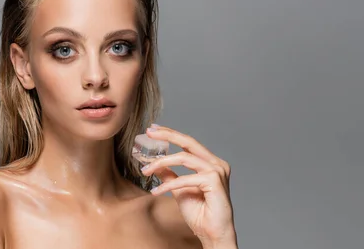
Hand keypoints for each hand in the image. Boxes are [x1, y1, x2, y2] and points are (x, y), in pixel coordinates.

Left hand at [141, 124, 236, 248]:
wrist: (213, 234)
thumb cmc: (201, 214)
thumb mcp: (180, 190)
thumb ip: (171, 175)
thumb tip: (157, 165)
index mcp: (211, 164)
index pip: (189, 144)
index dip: (171, 135)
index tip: (153, 130)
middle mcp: (216, 164)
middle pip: (189, 142)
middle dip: (167, 135)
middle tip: (149, 132)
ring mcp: (217, 171)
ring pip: (184, 158)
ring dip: (161, 162)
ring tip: (146, 170)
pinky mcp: (214, 181)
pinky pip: (185, 178)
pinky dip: (168, 184)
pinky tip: (157, 191)